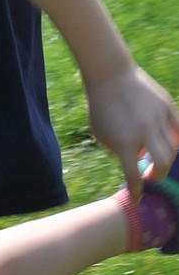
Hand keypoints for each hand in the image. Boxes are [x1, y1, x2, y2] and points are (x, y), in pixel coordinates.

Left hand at [86, 64, 178, 197]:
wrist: (110, 75)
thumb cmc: (101, 106)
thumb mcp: (102, 134)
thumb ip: (118, 150)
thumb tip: (135, 162)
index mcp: (124, 142)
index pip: (133, 176)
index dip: (136, 191)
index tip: (137, 198)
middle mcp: (144, 133)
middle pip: (161, 164)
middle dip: (157, 176)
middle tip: (150, 177)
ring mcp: (158, 119)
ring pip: (173, 149)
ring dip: (165, 159)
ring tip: (156, 159)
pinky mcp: (167, 107)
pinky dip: (177, 140)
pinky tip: (172, 145)